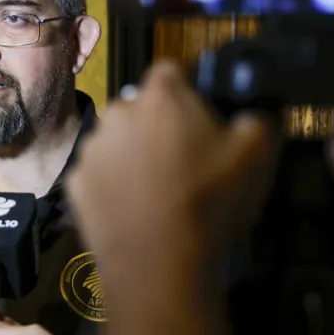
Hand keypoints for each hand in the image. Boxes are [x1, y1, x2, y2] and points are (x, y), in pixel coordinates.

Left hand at [67, 60, 279, 270]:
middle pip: (141, 107)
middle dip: (158, 123)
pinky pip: (98, 176)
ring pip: (116, 141)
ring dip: (132, 154)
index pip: (173, 69)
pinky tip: (132, 211)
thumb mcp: (257, 154)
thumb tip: (252, 114)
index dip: (190, 87)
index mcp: (160, 95)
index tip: (202, 114)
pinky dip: (112, 186)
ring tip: (155, 190)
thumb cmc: (209, 199)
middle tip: (183, 158)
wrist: (159, 264)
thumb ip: (258, 119)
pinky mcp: (75, 185)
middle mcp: (117, 111)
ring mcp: (91, 149)